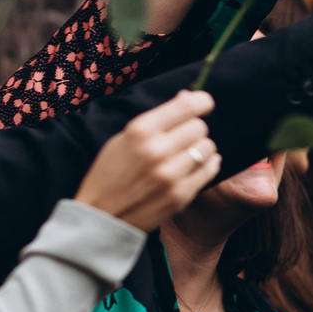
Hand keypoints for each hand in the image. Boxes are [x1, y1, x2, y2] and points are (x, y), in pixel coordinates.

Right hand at [75, 92, 221, 229]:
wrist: (102, 216)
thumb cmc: (111, 173)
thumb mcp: (124, 138)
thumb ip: (158, 118)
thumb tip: (189, 95)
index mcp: (140, 131)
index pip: (187, 106)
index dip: (201, 101)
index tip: (203, 103)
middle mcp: (157, 150)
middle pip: (199, 127)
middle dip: (193, 129)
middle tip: (181, 138)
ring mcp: (171, 175)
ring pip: (208, 147)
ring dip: (200, 149)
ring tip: (184, 155)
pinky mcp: (181, 194)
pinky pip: (210, 169)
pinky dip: (207, 165)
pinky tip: (193, 166)